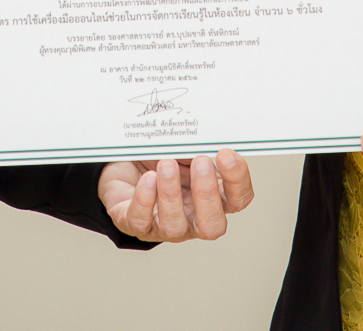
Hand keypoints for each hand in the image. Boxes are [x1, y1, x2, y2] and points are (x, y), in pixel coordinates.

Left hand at [99, 150, 254, 241]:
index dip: (237, 180)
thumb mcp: (182, 149)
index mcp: (213, 198)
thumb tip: (205, 138)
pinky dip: (145, 198)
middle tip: (201, 163)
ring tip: (166, 164)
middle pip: (212, 225)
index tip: (225, 154)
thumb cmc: (159, 157)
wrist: (124, 163)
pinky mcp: (136, 224)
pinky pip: (142, 220)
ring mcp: (165, 225)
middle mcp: (192, 218)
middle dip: (207, 194)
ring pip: (175, 225)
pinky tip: (148, 178)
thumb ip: (196, 149)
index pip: (238, 199)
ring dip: (171, 193)